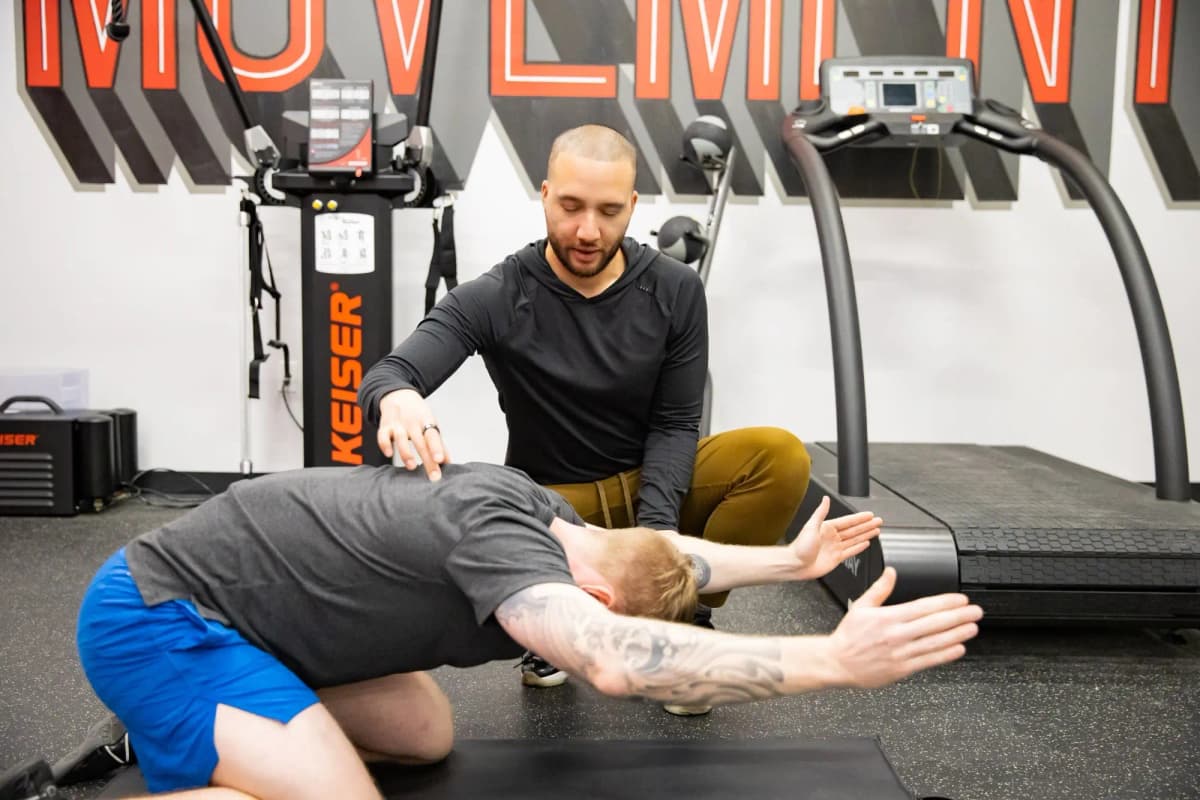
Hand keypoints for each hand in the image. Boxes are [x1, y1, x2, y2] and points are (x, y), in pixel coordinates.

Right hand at [376, 389, 449, 479]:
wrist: (398, 394)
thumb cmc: (417, 413)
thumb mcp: (430, 423)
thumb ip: (438, 443)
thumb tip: (448, 462)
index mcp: (427, 421)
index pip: (433, 436)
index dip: (437, 448)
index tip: (441, 460)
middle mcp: (412, 422)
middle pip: (420, 442)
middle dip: (427, 460)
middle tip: (434, 476)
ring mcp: (398, 424)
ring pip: (401, 438)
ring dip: (406, 453)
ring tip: (412, 466)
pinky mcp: (385, 426)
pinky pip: (382, 435)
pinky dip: (385, 444)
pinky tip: (389, 454)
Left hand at [789, 496, 881, 579]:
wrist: (795, 564)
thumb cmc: (799, 547)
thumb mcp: (811, 526)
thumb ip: (820, 513)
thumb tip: (825, 499)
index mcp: (827, 527)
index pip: (848, 521)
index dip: (860, 518)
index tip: (869, 515)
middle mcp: (832, 537)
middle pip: (854, 529)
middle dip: (867, 525)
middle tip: (878, 521)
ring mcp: (835, 548)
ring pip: (855, 539)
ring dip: (866, 534)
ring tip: (876, 530)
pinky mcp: (836, 558)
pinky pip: (851, 551)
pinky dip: (859, 547)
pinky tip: (866, 543)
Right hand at [827, 568, 982, 688]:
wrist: (837, 662)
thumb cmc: (849, 636)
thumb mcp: (860, 606)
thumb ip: (879, 589)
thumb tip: (891, 572)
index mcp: (888, 617)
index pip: (923, 607)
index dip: (945, 603)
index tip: (961, 600)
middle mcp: (896, 634)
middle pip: (934, 623)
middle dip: (958, 617)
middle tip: (975, 612)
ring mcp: (900, 652)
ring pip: (935, 642)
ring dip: (957, 634)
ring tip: (972, 628)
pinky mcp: (902, 669)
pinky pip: (928, 660)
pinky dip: (945, 654)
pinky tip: (958, 648)